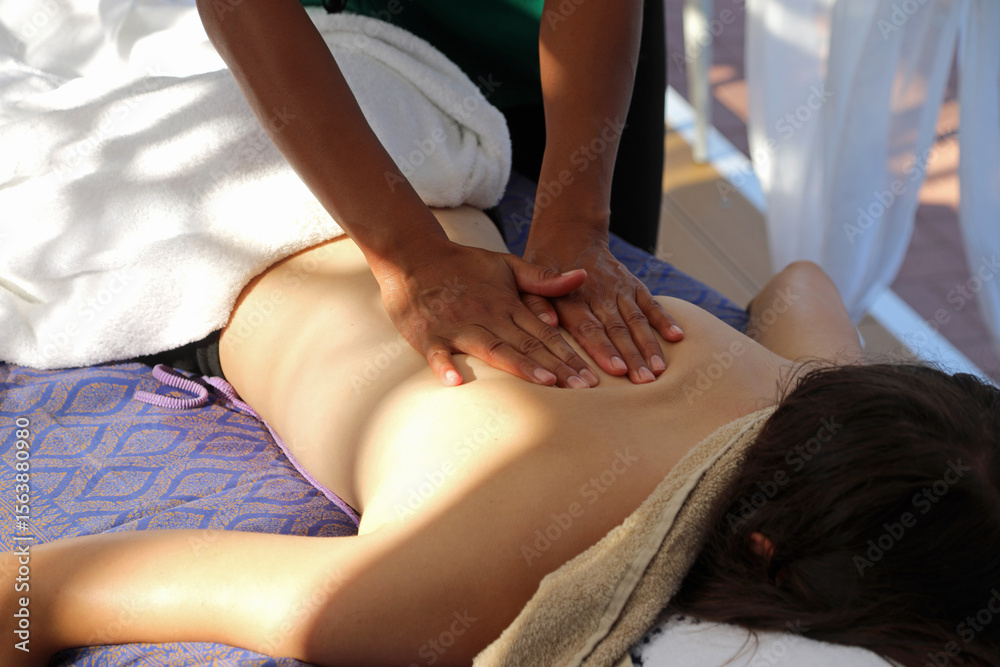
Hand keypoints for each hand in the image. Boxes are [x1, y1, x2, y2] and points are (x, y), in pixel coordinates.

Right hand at [373, 238, 600, 387]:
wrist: (414, 257)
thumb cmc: (464, 266)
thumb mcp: (506, 265)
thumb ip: (543, 278)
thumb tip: (583, 277)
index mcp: (507, 304)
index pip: (544, 333)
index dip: (568, 354)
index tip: (590, 375)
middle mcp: (487, 316)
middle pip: (527, 345)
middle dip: (556, 366)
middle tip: (584, 388)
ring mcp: (457, 327)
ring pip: (493, 349)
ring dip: (519, 365)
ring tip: (545, 381)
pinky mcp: (428, 335)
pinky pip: (436, 353)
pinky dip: (444, 365)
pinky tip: (456, 381)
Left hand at [521, 235, 682, 383]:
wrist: (568, 235)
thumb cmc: (543, 268)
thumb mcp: (528, 281)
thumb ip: (537, 303)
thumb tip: (549, 323)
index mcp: (571, 298)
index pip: (589, 327)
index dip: (603, 349)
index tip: (616, 370)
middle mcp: (598, 294)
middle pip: (617, 329)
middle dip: (631, 356)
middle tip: (643, 381)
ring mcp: (618, 288)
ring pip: (636, 319)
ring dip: (649, 345)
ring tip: (658, 369)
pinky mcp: (631, 284)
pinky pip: (650, 303)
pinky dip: (664, 319)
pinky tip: (677, 336)